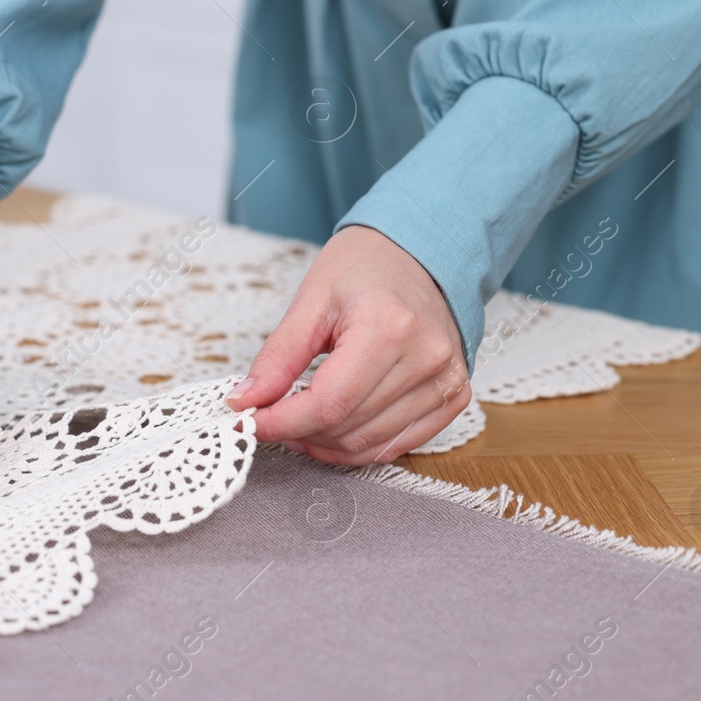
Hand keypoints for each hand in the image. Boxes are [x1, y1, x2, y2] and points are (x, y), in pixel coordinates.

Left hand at [226, 225, 469, 463]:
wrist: (420, 254)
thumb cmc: (366, 268)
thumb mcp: (311, 301)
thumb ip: (278, 356)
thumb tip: (245, 400)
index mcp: (389, 327)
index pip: (329, 403)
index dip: (282, 422)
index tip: (249, 421)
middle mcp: (425, 359)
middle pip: (348, 427)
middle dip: (297, 431)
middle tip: (268, 416)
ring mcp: (447, 381)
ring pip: (370, 444)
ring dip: (324, 444)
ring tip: (297, 422)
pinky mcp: (455, 397)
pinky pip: (399, 445)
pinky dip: (358, 446)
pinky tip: (331, 430)